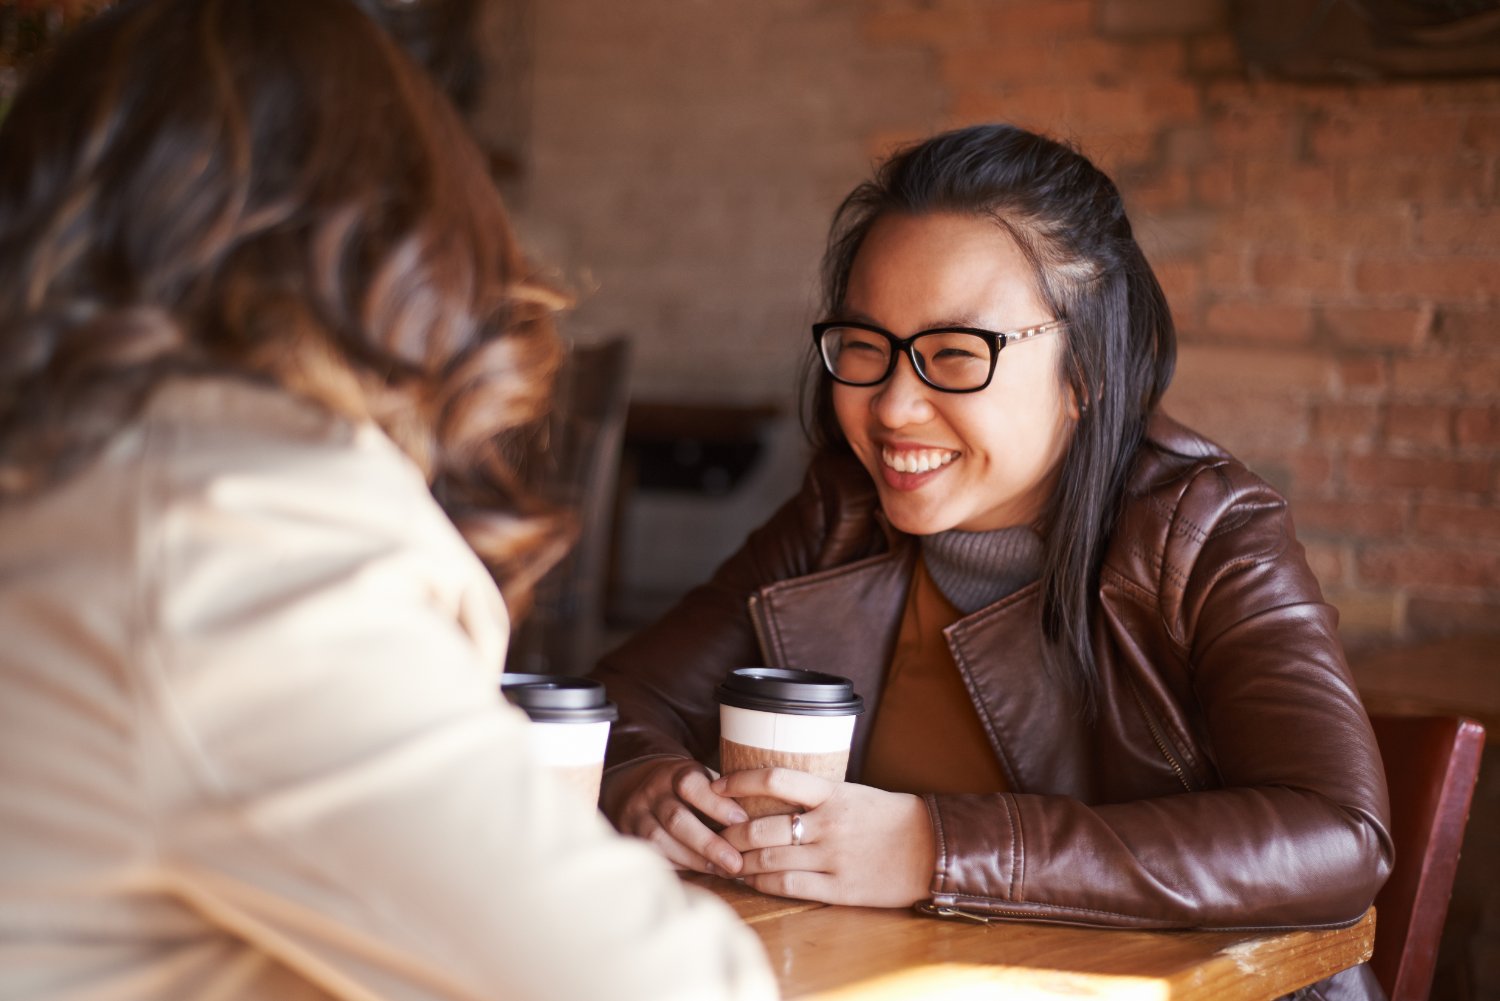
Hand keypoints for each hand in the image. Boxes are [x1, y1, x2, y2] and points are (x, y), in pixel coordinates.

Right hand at [600, 757, 749, 875]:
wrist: (634, 787)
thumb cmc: (683, 788)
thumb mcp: (700, 778)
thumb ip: (723, 794)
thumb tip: (760, 820)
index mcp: (673, 773)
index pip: (690, 785)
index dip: (716, 804)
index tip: (742, 820)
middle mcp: (652, 793)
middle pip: (676, 819)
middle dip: (709, 844)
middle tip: (736, 862)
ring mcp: (637, 816)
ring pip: (662, 841)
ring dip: (695, 860)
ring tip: (724, 871)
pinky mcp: (630, 837)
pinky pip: (655, 855)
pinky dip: (680, 866)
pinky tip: (703, 872)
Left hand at [712, 767, 934, 907]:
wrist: (932, 849)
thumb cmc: (890, 818)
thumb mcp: (854, 794)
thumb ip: (816, 795)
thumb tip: (773, 793)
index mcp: (833, 792)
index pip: (775, 778)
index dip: (739, 781)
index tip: (716, 786)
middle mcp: (830, 823)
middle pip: (762, 827)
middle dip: (729, 834)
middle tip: (712, 835)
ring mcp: (834, 857)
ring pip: (770, 860)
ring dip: (741, 862)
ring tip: (726, 862)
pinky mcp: (840, 888)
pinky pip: (790, 886)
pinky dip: (764, 884)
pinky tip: (753, 881)